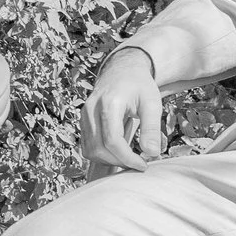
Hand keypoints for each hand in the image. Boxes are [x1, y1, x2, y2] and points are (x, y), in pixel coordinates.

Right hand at [79, 49, 162, 178]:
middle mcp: (91, 109)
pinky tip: (119, 150)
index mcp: (109, 103)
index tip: (143, 165)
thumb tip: (152, 154)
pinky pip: (88, 147)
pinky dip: (103, 155)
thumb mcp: (152, 103)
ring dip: (110, 161)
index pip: (112, 140)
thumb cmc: (139, 85)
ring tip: (129, 156)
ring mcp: (84, 116)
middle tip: (139, 163)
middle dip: (120, 162)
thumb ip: (151, 128)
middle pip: (99, 149)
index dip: (127, 158)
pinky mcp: (83, 122)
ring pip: (91, 151)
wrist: (122, 70)